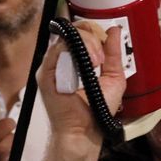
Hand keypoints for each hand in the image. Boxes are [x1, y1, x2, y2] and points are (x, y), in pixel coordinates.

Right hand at [37, 19, 125, 144]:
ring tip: (98, 62)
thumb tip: (114, 31)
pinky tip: (89, 63)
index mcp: (75, 60)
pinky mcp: (46, 73)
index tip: (106, 46)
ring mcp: (52, 66)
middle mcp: (62, 60)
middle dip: (92, 37)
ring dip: (87, 43)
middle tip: (102, 58)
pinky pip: (57, 50)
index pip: (80, 33)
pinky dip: (75, 51)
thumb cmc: (97, 110)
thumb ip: (113, 54)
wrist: (85, 130)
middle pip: (73, 31)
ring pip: (67, 37)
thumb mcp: (113, 77)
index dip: (94, 32)